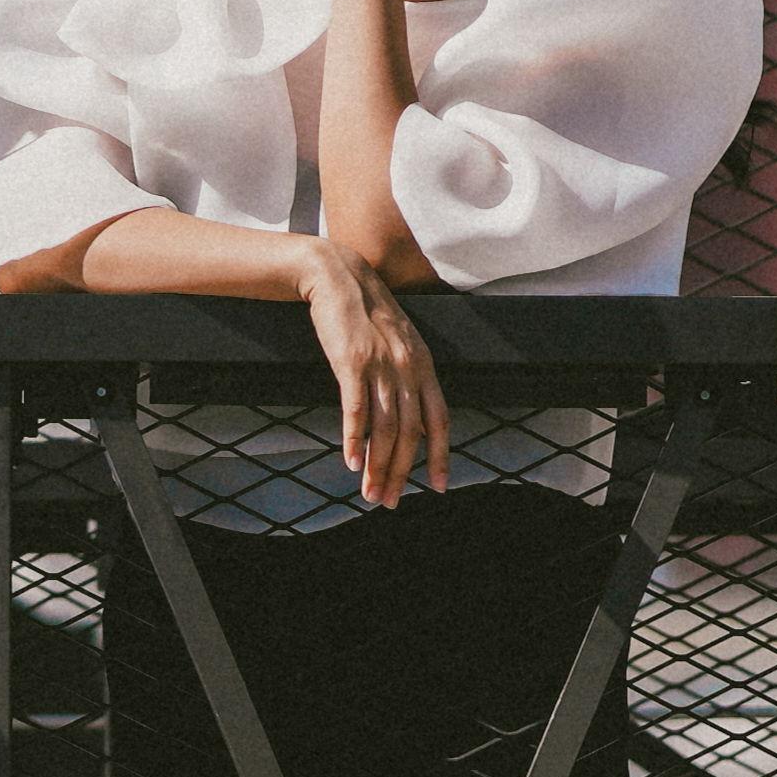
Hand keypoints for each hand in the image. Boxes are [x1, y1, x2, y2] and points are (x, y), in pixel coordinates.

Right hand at [300, 237, 445, 509]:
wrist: (336, 275)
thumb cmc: (362, 312)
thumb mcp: (396, 342)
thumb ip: (406, 376)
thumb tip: (409, 418)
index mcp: (422, 364)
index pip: (439, 419)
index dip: (440, 455)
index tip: (439, 486)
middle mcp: (407, 366)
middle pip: (409, 433)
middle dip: (401, 472)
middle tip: (390, 501)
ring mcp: (380, 364)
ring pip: (384, 428)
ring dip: (377, 466)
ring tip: (369, 493)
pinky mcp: (351, 361)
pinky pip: (356, 409)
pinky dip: (354, 439)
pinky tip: (351, 463)